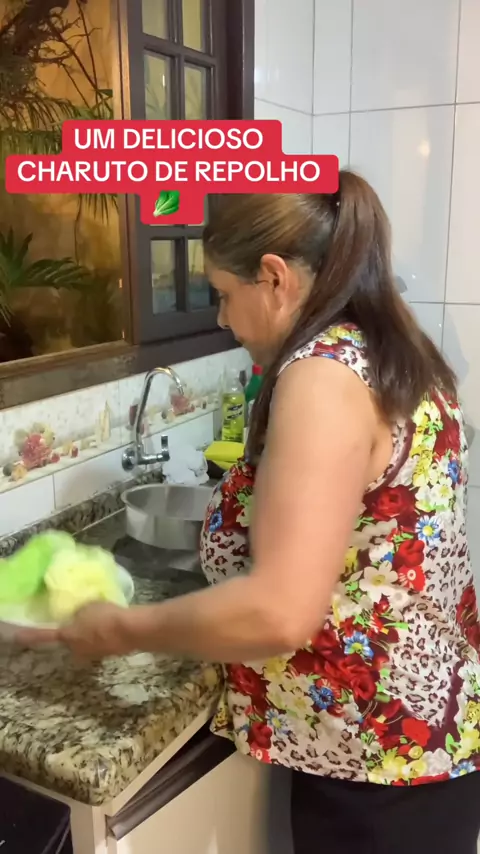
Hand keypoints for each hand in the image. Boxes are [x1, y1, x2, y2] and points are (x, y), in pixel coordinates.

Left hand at [17, 602, 134, 659]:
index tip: (19, 636)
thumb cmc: (105, 616)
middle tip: (76, 621)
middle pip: (69, 642)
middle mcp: (79, 649)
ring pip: (86, 643)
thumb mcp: (87, 606)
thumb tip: (76, 614)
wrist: (132, 630)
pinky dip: (103, 634)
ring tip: (98, 621)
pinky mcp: (111, 652)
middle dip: (71, 633)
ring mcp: (95, 653)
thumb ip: (78, 611)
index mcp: (69, 637)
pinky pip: (101, 642)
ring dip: (89, 634)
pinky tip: (112, 624)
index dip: (32, 635)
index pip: (46, 636)